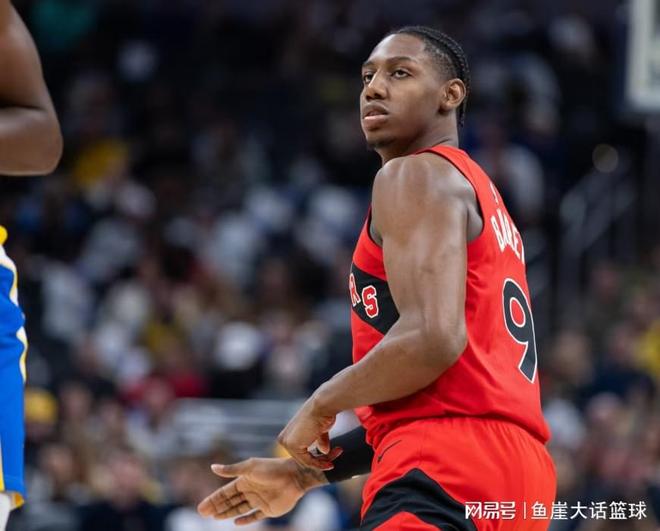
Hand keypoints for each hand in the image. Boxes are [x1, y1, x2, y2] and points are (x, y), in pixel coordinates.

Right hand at [197, 457, 326, 524]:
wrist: (294, 476)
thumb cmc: (271, 469)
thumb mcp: (249, 468)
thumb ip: (231, 470)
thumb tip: (212, 467)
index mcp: (245, 480)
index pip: (225, 492)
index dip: (213, 499)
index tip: (201, 507)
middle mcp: (251, 490)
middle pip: (230, 501)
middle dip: (216, 507)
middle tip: (203, 513)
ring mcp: (259, 500)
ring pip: (239, 508)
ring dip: (227, 513)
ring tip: (215, 517)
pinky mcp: (269, 509)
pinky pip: (254, 516)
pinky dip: (246, 520)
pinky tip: (236, 522)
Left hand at [277, 395, 340, 469]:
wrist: (323, 406)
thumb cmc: (323, 414)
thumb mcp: (320, 430)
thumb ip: (319, 440)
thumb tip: (324, 451)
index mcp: (287, 434)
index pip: (300, 453)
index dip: (315, 458)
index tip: (329, 459)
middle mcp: (283, 439)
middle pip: (302, 458)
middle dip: (318, 462)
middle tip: (331, 463)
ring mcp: (286, 443)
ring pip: (305, 462)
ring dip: (320, 464)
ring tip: (332, 463)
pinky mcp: (293, 446)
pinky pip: (307, 462)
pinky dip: (319, 465)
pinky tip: (330, 464)